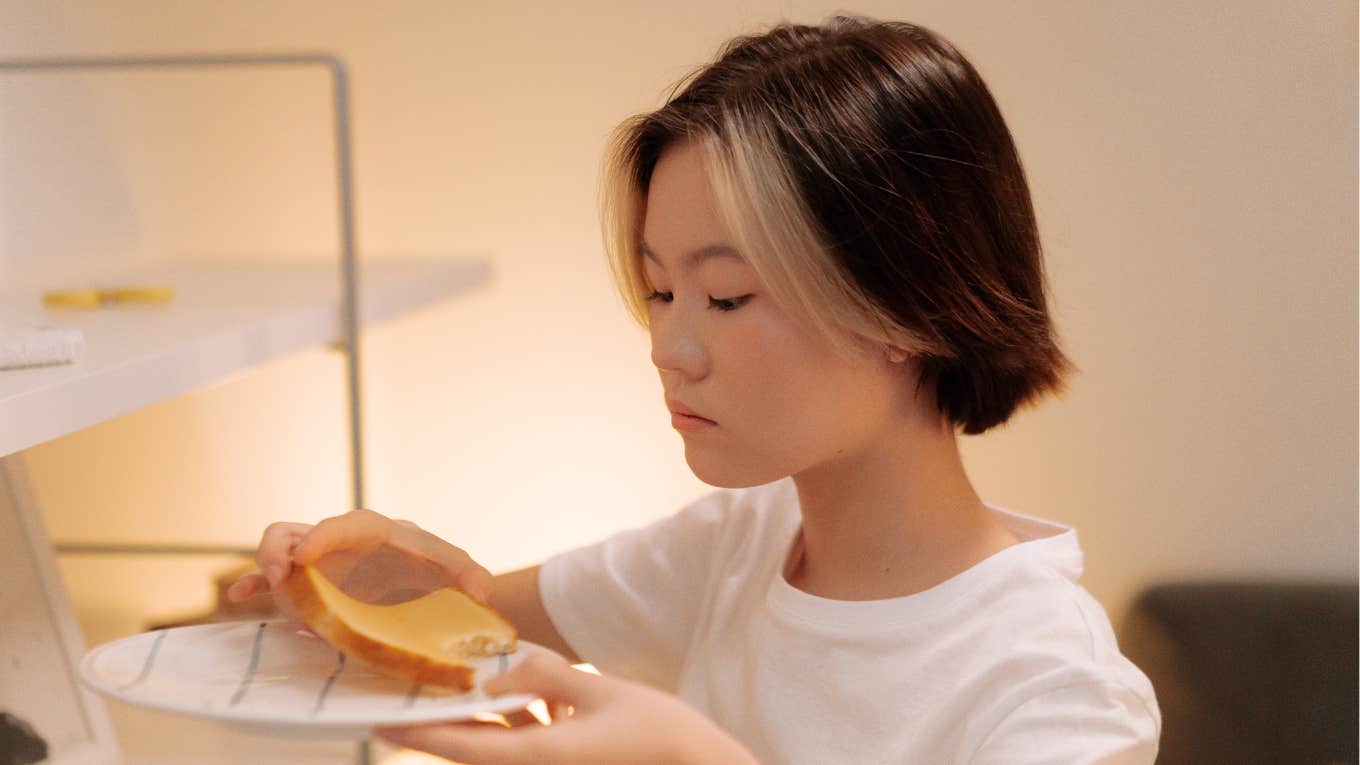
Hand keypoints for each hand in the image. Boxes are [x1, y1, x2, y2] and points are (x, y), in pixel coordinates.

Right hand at [225, 509, 491, 618]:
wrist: (425, 582)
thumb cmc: (435, 568)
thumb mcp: (455, 568)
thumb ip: (469, 573)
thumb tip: (480, 588)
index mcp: (372, 530)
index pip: (342, 524)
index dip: (321, 537)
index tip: (305, 557)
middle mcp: (336, 541)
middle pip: (294, 530)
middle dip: (281, 549)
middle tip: (283, 576)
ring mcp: (316, 562)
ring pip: (278, 550)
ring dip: (266, 566)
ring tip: (268, 589)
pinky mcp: (307, 585)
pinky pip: (271, 580)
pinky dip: (254, 585)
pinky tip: (239, 599)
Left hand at [377, 654, 759, 764]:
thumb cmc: (658, 733)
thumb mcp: (600, 691)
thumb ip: (545, 676)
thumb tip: (499, 673)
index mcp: (540, 758)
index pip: (464, 748)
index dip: (419, 737)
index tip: (381, 728)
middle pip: (476, 753)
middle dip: (444, 728)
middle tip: (408, 705)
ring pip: (502, 750)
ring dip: (486, 724)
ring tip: (472, 690)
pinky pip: (529, 750)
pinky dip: (522, 727)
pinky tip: (535, 701)